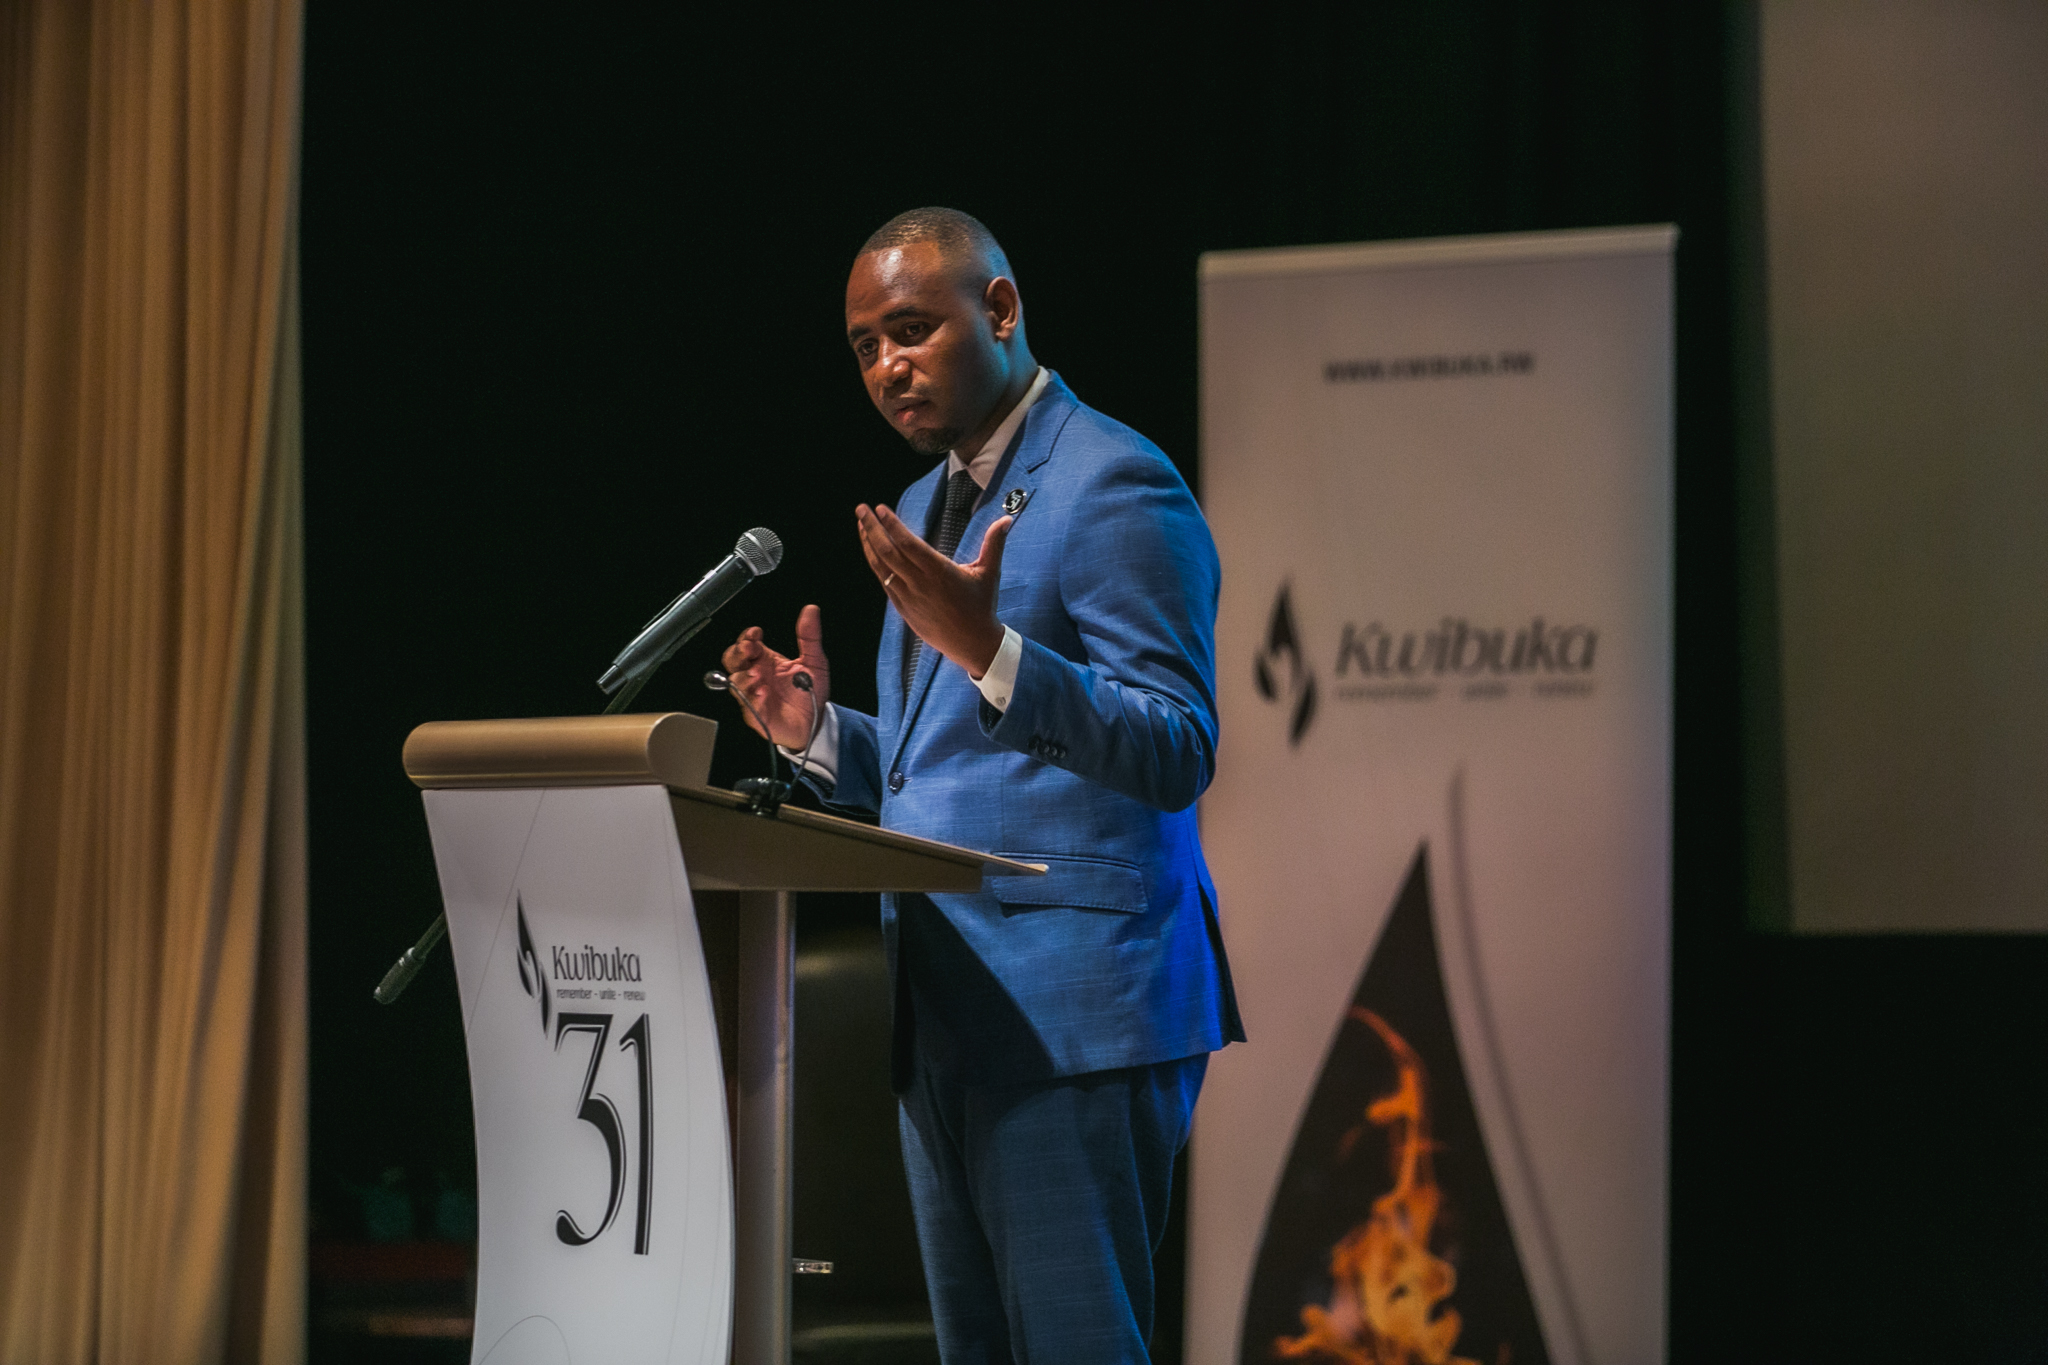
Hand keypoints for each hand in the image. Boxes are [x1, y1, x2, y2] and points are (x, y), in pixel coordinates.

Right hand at [720, 604, 829, 748]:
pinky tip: (763, 693)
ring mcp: (753, 694)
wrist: (816, 721)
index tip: (756, 633)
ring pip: (734, 681)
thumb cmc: (809, 693)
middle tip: (749, 650)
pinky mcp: (755, 713)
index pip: (747, 642)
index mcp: (765, 660)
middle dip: (737, 652)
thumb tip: (811, 610)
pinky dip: (752, 698)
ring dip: (744, 676)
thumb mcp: (814, 661)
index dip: (747, 636)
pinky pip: (746, 704)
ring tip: (758, 675)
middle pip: (732, 659)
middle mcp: (756, 675)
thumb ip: (810, 637)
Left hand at [856, 503, 1010, 676]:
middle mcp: (920, 583)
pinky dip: (875, 563)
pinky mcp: (903, 607)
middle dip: (872, 528)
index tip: (881, 508)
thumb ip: (994, 544)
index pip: (908, 544)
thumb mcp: (989, 573)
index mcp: (939, 572)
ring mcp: (909, 596)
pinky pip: (883, 581)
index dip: (892, 525)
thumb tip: (1006, 519)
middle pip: (888, 552)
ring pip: (881, 567)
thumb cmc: (981, 606)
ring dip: (868, 544)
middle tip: (861, 509)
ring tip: (861, 524)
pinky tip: (870, 550)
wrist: (972, 643)